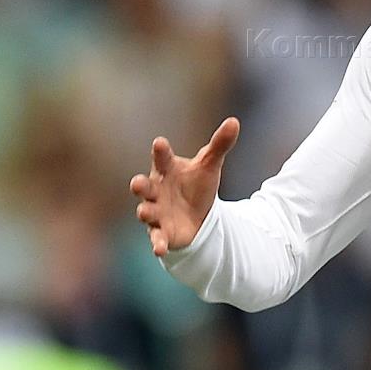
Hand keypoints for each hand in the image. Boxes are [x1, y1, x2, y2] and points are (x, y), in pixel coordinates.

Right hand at [130, 117, 239, 256]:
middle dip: (139, 185)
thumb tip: (234, 121)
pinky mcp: (161, 232)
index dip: (160, 151)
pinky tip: (159, 248)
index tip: (159, 143)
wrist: (196, 215)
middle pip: (144, 186)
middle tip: (136, 183)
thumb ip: (219, 144)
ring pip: (145, 211)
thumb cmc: (196, 184)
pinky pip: (156, 238)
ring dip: (144, 211)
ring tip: (144, 211)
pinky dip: (157, 243)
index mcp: (166, 169)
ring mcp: (156, 212)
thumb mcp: (209, 165)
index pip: (162, 157)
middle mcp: (156, 190)